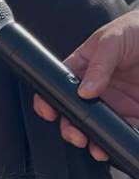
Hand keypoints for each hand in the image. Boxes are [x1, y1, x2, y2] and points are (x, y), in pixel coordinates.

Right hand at [34, 11, 138, 158]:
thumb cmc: (136, 30)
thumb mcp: (113, 39)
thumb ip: (98, 64)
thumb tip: (84, 90)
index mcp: (83, 68)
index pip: (59, 87)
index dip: (48, 102)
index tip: (48, 112)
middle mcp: (97, 89)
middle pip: (76, 114)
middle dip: (71, 128)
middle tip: (76, 135)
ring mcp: (117, 103)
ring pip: (99, 129)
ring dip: (95, 142)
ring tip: (97, 148)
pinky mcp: (136, 113)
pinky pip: (128, 131)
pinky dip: (123, 141)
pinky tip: (119, 144)